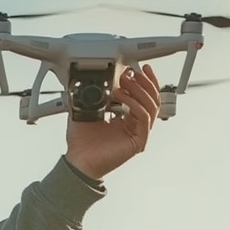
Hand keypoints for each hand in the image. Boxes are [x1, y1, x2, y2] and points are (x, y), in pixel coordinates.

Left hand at [64, 63, 159, 180]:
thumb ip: (91, 96)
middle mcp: (135, 126)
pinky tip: (122, 97)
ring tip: (125, 82)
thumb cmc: (81, 141)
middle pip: (152, 99)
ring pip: (151, 106)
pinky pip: (143, 117)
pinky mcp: (138, 141)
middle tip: (132, 73)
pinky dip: (134, 103)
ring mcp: (139, 134)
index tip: (139, 68)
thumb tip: (92, 79)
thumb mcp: (86, 111)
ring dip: (139, 90)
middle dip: (143, 82)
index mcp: (126, 119)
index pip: (144, 97)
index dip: (145, 81)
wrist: (77, 161)